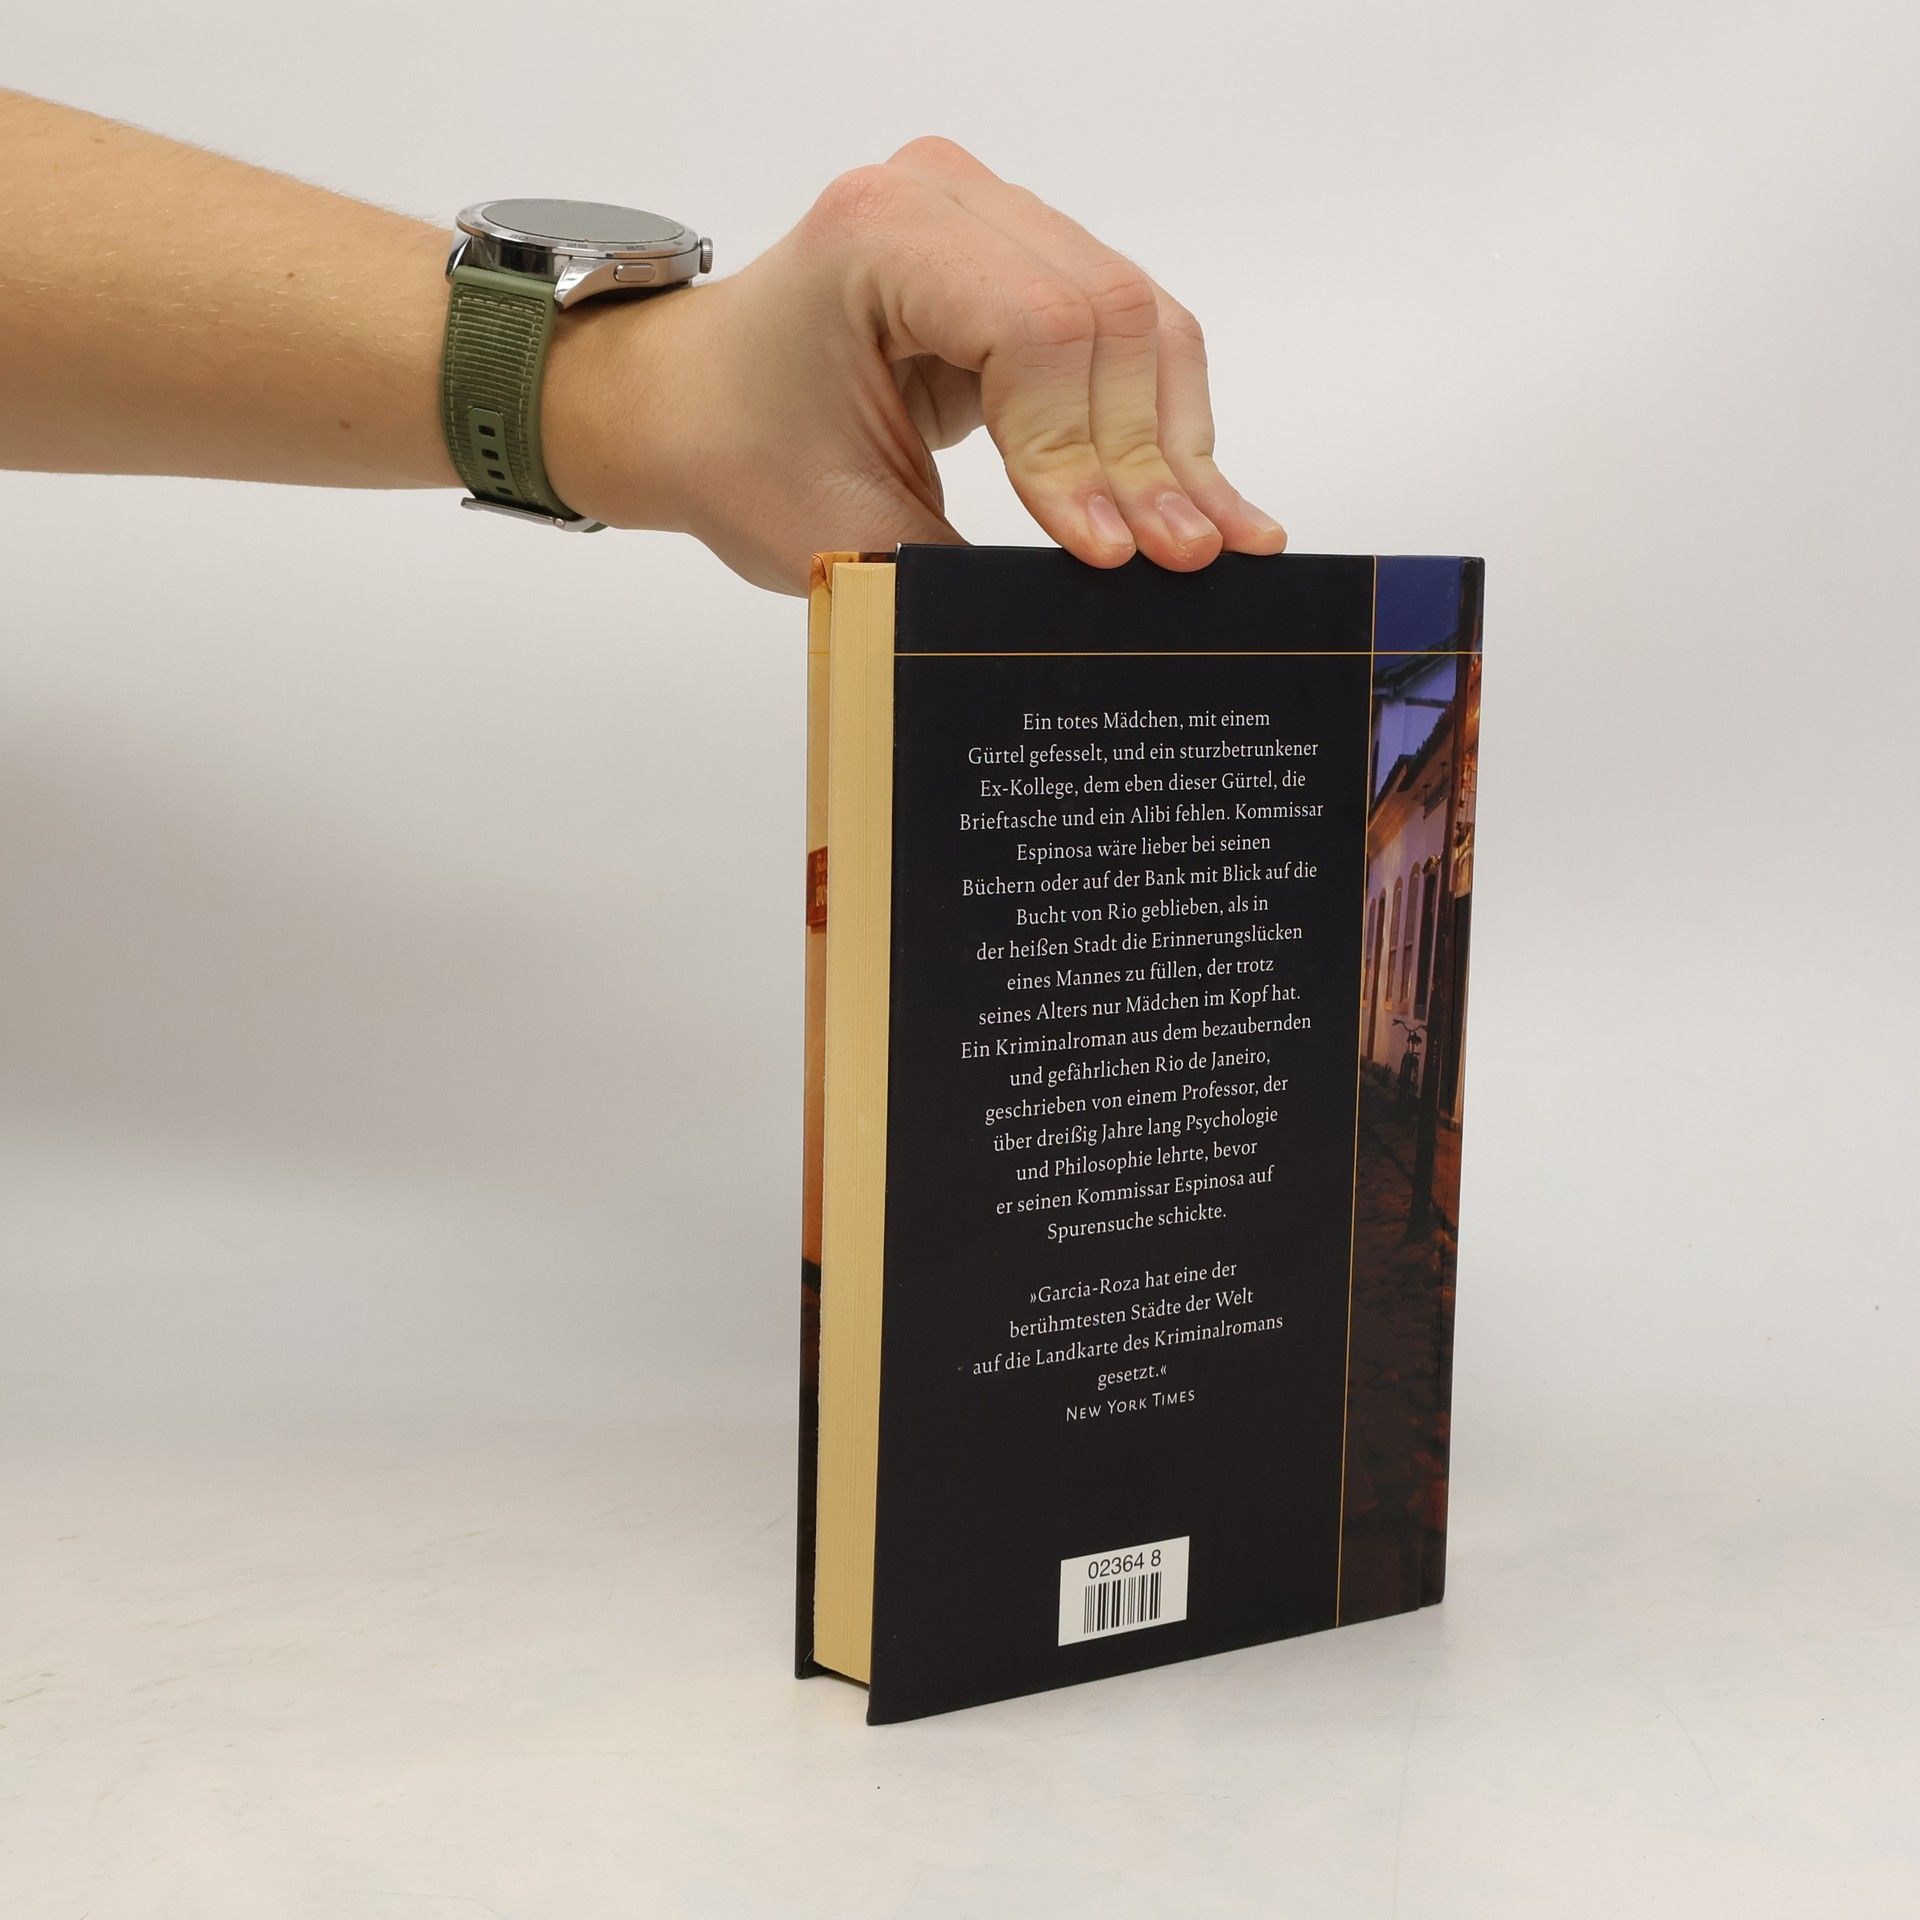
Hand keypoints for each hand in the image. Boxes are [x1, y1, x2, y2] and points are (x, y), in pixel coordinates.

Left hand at [545, 137, 1287, 594]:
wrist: (693, 408)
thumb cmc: (738, 457)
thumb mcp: (846, 535)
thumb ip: (970, 571)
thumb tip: (1105, 605)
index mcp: (878, 235)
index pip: (1032, 331)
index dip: (1084, 451)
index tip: (1113, 555)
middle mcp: (943, 197)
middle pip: (1105, 313)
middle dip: (1147, 454)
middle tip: (1184, 559)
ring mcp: (990, 217)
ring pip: (1136, 320)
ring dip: (1173, 440)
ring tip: (1208, 541)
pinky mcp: (1021, 259)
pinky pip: (1123, 331)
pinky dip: (1160, 419)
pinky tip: (1196, 495)